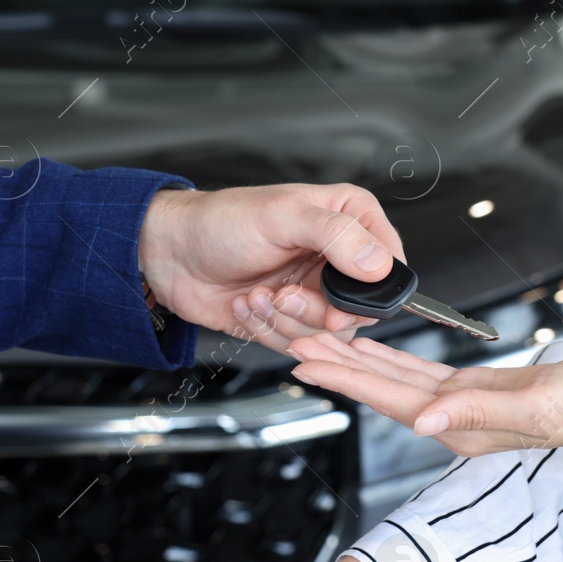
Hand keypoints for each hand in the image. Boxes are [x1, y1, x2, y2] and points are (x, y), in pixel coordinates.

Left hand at [137, 184, 404, 352]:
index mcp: (350, 220)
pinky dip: (265, 329)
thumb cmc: (222, 221)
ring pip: (327, 335)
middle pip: (358, 311)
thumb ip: (336, 236)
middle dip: (314, 312)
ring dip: (283, 321)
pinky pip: (297, 344)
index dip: (367, 292)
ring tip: (256, 295)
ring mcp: (314, 292)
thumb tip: (379, 263)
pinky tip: (245, 303)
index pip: (389, 266)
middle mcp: (338, 259)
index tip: (335, 300)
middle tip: (283, 296)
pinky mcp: (290, 321)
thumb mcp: (283, 216)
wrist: (173, 253)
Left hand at [285, 334, 562, 456]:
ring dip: (352, 358)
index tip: (305, 360)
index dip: (345, 378)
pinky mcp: (475, 388)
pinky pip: (416, 370)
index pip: (389, 398)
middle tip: (288, 338)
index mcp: (463, 426)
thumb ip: (479, 413)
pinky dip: (386, 357)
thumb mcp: (539, 406)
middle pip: (378, 387)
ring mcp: (462, 404)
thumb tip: (424, 422)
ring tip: (311, 339)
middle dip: (333, 363)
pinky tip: (364, 346)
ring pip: (392, 377)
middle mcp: (453, 418)